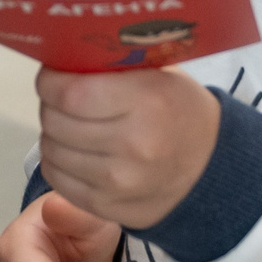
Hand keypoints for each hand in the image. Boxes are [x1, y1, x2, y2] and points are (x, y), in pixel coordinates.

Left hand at [36, 66, 219, 229]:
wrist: (211, 168)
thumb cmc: (179, 109)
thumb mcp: (160, 72)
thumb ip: (115, 63)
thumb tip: (64, 53)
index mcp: (147, 101)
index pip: (71, 93)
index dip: (51, 81)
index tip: (53, 75)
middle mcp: (133, 145)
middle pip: (57, 122)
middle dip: (50, 104)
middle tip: (61, 97)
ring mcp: (119, 183)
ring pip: (52, 151)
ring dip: (52, 133)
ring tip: (68, 123)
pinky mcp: (108, 207)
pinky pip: (58, 180)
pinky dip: (57, 161)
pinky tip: (72, 150)